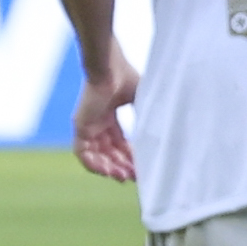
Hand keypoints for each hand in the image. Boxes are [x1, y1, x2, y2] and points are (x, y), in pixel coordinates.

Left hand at [71, 43, 137, 183]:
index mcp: (110, 116)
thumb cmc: (127, 78)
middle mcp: (97, 122)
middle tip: (135, 177)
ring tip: (123, 177)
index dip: (130, 157)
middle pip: (109, 152)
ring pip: (96, 155)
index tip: (142, 169)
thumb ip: (149, 118)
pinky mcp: (79, 127)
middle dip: (122, 166)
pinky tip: (108, 172)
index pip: (119, 143)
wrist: (110, 68)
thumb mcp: (143, 102)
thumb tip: (166, 136)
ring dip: (109, 168)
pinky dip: (94, 164)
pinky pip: (82, 153)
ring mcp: (88, 125)